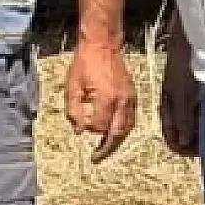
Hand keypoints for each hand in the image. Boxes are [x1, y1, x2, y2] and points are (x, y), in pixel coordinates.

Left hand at [65, 38, 135, 161]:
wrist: (102, 46)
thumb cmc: (84, 64)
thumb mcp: (72, 86)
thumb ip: (74, 110)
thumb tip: (79, 130)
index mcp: (106, 98)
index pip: (99, 126)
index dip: (88, 130)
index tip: (80, 128)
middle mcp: (122, 101)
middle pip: (118, 133)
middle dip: (108, 148)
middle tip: (97, 159)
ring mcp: (130, 98)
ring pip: (126, 128)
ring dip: (116, 140)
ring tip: (104, 149)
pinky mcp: (132, 96)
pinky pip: (129, 118)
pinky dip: (121, 129)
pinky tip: (111, 133)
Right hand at [159, 34, 200, 157]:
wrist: (191, 40)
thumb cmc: (182, 66)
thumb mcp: (181, 95)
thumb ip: (182, 119)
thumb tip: (184, 143)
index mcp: (167, 109)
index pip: (172, 138)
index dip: (184, 148)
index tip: (200, 151)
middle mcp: (178, 108)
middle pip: (186, 134)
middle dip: (197, 142)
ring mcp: (190, 101)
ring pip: (197, 125)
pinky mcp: (202, 95)